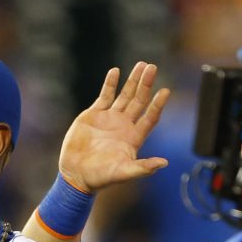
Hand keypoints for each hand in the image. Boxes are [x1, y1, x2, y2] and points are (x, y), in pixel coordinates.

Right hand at [58, 64, 171, 192]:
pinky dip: (109, 83)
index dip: (158, 104)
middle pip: (139, 101)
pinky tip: (115, 71)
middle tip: (152, 67)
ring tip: (141, 65)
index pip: (150, 117)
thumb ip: (143, 168)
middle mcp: (124, 125)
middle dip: (146, 84)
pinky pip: (104, 96)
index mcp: (134, 137)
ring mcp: (110, 118)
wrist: (76, 174)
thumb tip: (164, 163)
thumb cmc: (100, 177)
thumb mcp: (123, 173)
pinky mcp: (94, 115)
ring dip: (132, 81)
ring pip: (124, 95)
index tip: (165, 91)